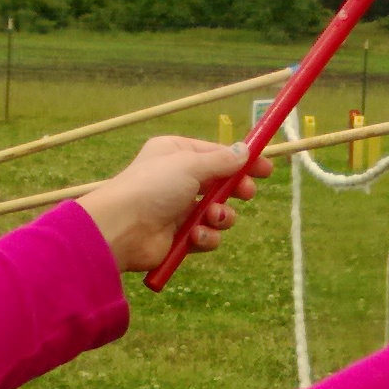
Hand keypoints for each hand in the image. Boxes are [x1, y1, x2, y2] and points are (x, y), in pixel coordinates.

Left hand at [78, 135, 269, 273]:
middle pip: (222, 184)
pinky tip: (194, 235)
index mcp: (176, 154)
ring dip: (221, 217)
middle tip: (245, 194)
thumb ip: (221, 161)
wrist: (122, 228)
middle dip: (235, 191)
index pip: (217, 155)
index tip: (266, 168)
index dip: (242, 162)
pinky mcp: (180, 237)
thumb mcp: (190, 164)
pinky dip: (205, 237)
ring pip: (218, 213)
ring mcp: (179, 209)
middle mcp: (178, 179)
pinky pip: (207, 236)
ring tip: (211, 218)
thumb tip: (244, 151)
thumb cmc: (153, 187)